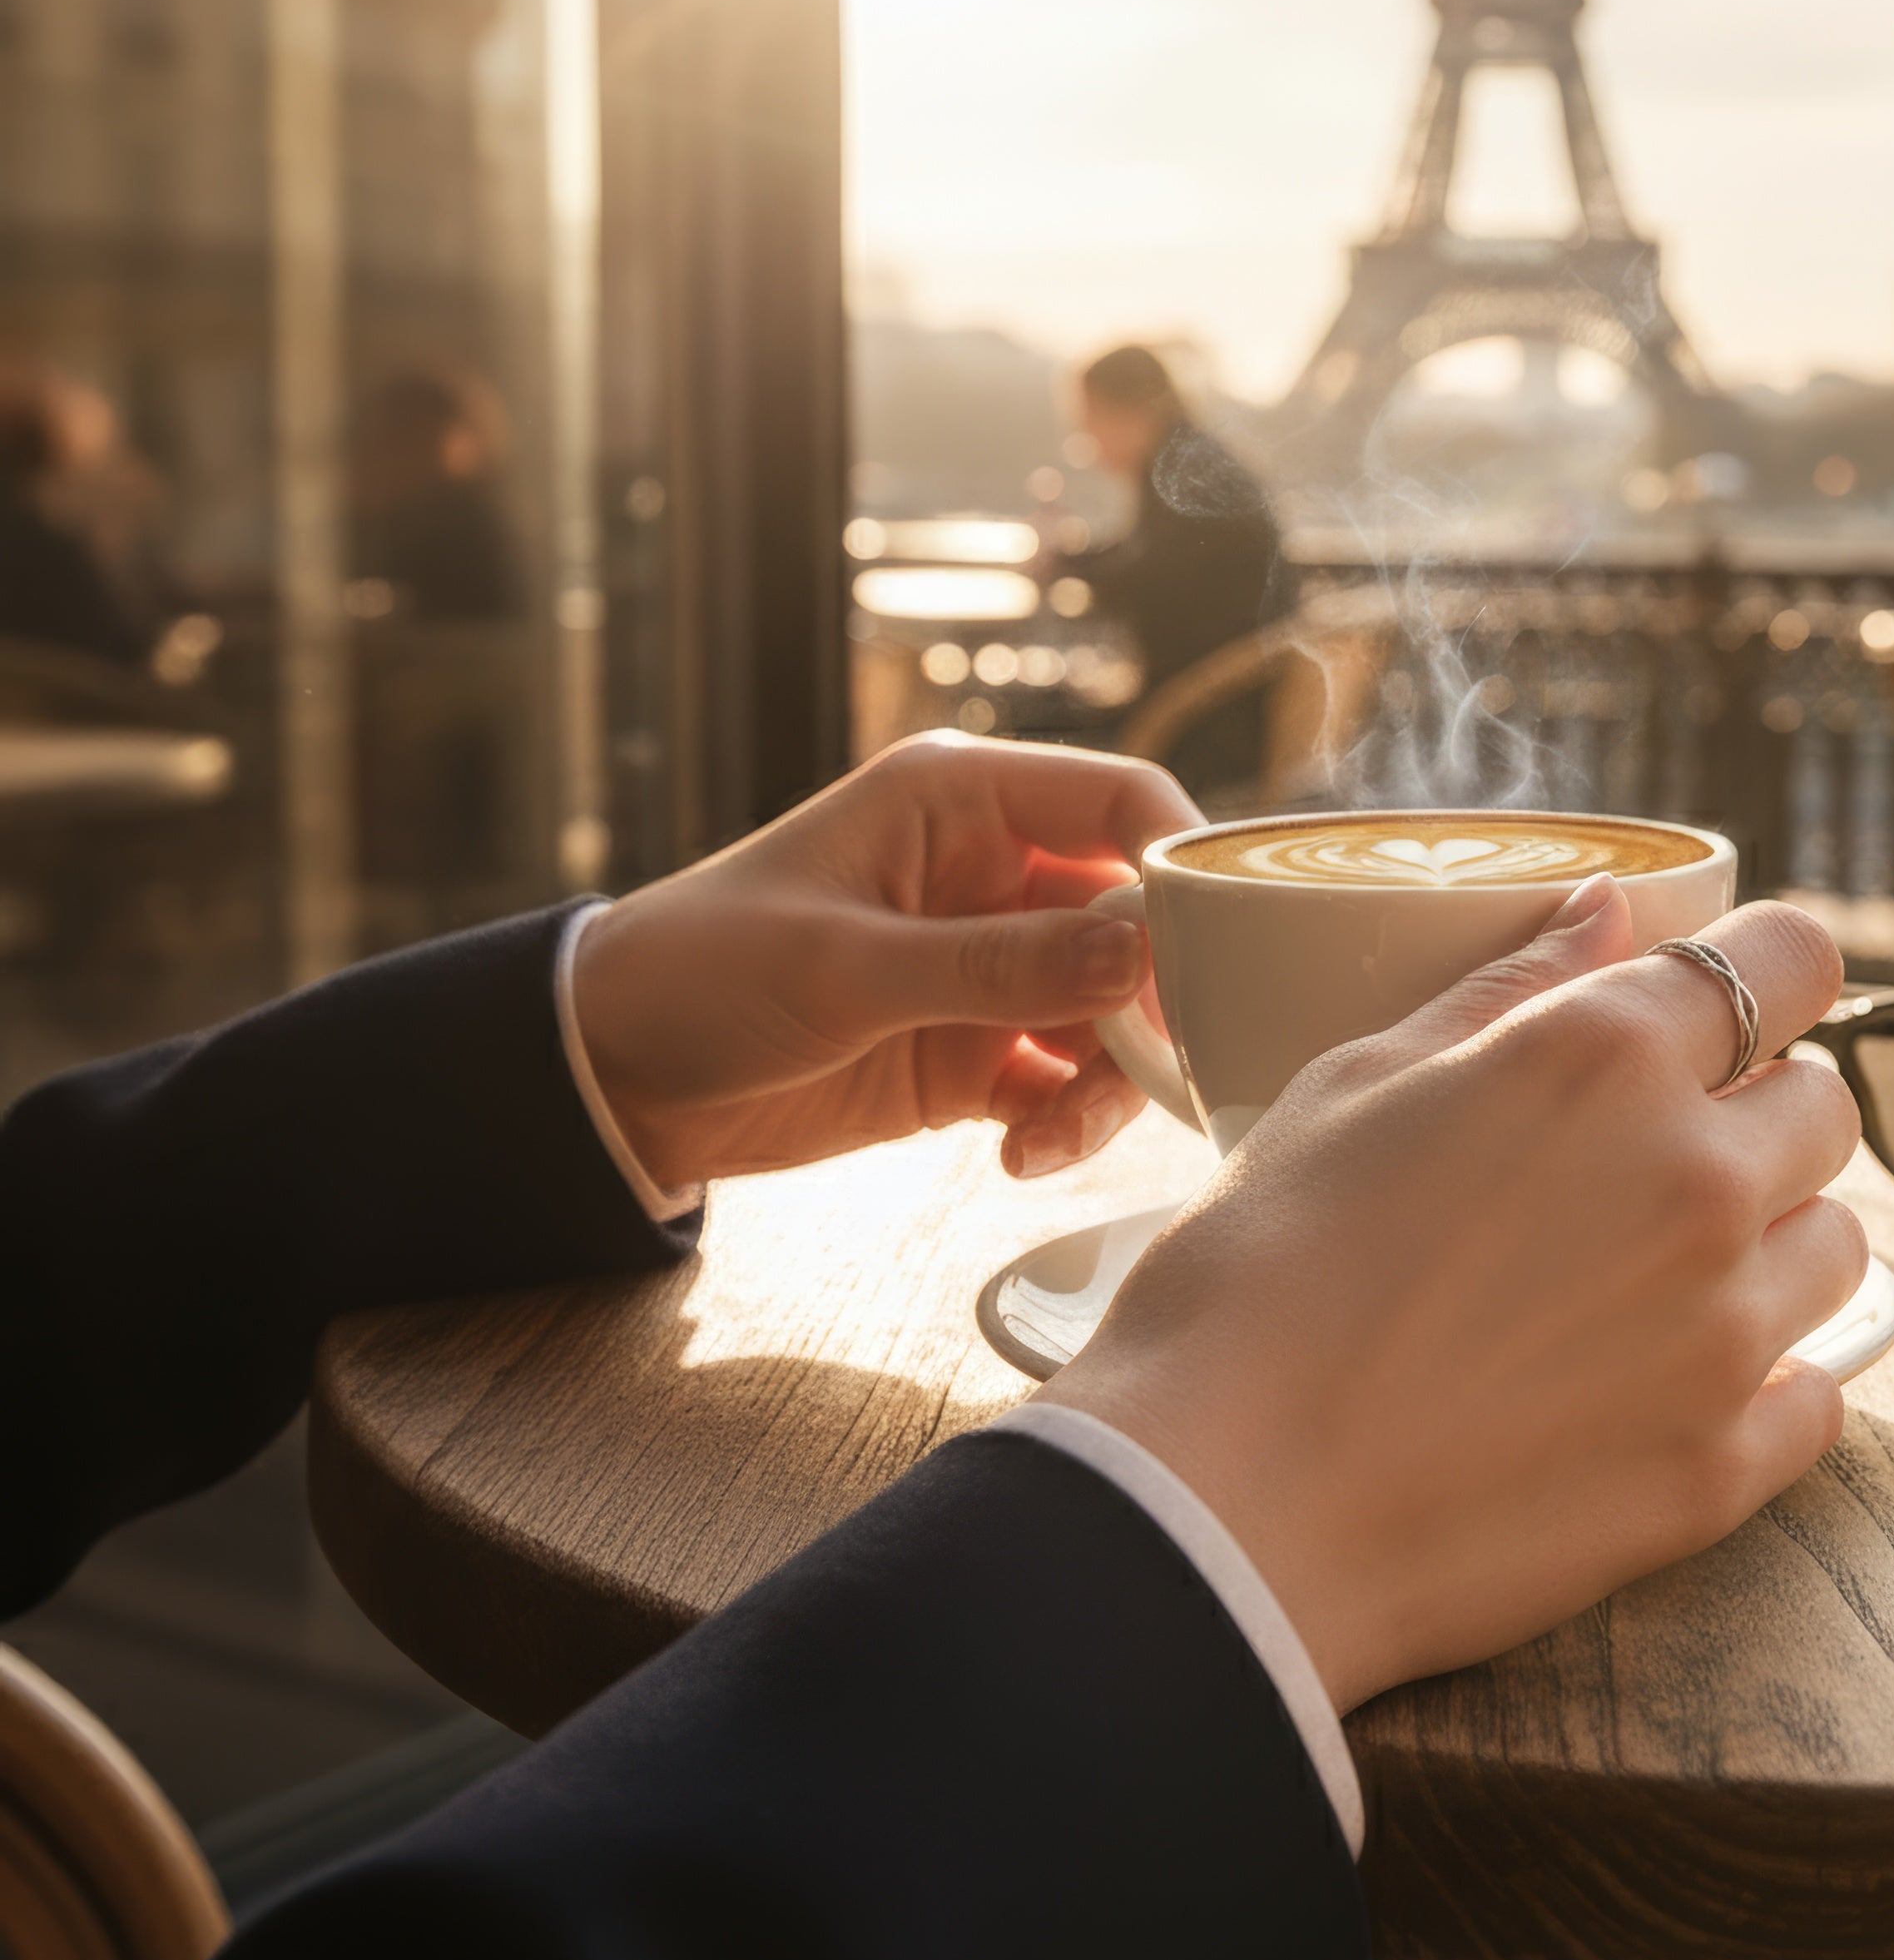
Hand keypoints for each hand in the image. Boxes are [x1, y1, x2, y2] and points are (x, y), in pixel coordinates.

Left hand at [572, 734, 1199, 1190]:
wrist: (609, 1080)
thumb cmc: (700, 973)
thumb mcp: (846, 967)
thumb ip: (998, 965)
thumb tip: (1144, 950)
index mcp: (961, 800)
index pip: (1120, 801)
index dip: (1180, 866)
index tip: (1219, 950)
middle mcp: (993, 873)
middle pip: (1137, 918)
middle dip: (1159, 997)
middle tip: (1164, 1068)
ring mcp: (990, 966)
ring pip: (1113, 1010)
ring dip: (1111, 1077)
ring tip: (1059, 1135)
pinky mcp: (975, 1049)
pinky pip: (1064, 1079)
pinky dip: (1064, 1123)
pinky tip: (1020, 1159)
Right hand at [1044, 883, 1864, 1710]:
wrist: (1217, 1508)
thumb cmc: (1256, 1274)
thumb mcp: (1356, 1082)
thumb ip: (1507, 989)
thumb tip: (1608, 914)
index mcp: (1606, 1057)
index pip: (1794, 958)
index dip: (1770, 973)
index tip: (1731, 1006)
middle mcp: (1698, 1180)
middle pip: (1825, 1106)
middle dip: (1758, 1110)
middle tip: (1650, 1154)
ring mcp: (1724, 1335)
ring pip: (1838, 1246)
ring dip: (1772, 1242)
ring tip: (1648, 1274)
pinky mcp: (1719, 1471)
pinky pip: (1817, 1395)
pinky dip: (1763, 1383)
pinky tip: (1658, 1386)